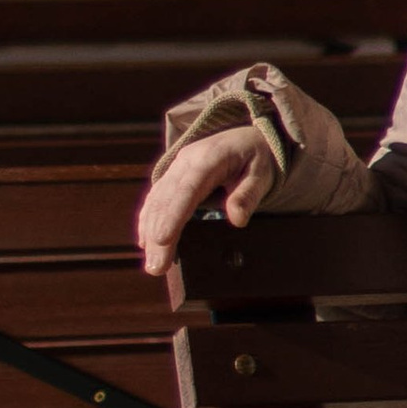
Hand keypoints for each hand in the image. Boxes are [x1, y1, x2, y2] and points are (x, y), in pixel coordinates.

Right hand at [137, 126, 281, 275]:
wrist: (245, 139)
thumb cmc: (255, 158)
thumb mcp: (261, 174)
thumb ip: (248, 194)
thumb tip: (237, 220)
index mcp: (208, 158)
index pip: (186, 189)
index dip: (173, 215)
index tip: (162, 239)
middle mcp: (185, 163)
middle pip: (166, 201)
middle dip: (158, 236)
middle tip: (156, 268)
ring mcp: (175, 170)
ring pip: (156, 202)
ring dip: (150, 233)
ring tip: (152, 265)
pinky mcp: (172, 179)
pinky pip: (155, 200)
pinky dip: (148, 222)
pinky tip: (145, 243)